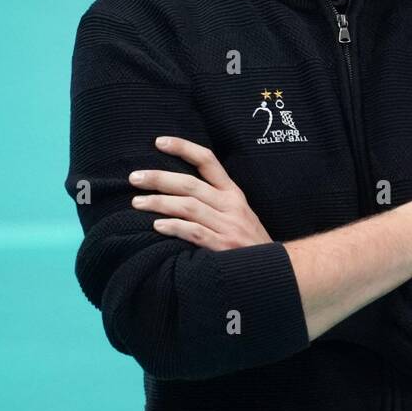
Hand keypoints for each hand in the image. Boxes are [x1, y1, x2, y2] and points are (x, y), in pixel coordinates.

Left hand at [129, 136, 271, 250]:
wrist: (277, 269)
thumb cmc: (249, 243)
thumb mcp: (238, 214)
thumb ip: (214, 201)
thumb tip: (177, 190)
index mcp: (233, 193)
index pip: (208, 161)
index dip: (183, 148)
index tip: (159, 141)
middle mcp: (231, 206)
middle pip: (190, 184)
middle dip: (159, 178)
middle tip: (134, 178)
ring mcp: (229, 226)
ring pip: (189, 206)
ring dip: (159, 203)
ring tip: (137, 203)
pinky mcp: (224, 247)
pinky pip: (195, 232)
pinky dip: (175, 228)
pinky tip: (157, 226)